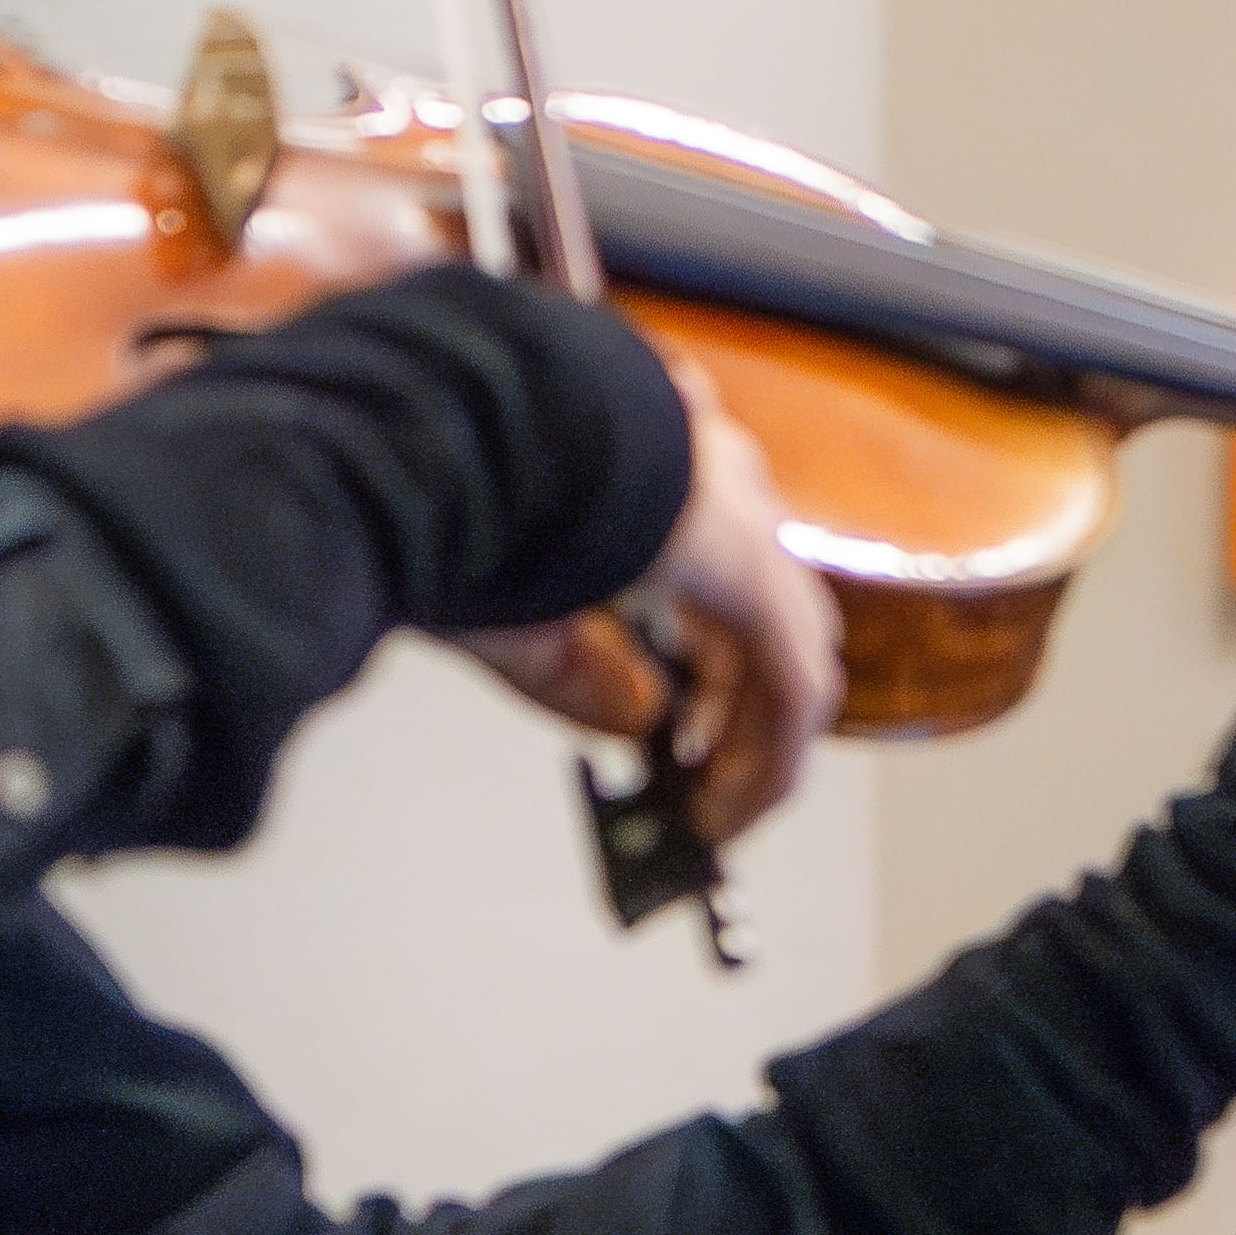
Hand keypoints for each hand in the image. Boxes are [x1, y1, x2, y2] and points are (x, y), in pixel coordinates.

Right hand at [456, 355, 843, 843]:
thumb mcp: (502, 599)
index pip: (711, 569)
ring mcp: (743, 521)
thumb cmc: (446, 485)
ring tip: (714, 811)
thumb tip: (639, 716)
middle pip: (758, 616)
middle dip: (730, 703)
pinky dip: (767, 760)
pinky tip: (730, 813)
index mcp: (654, 463)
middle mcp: (713, 481)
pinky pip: (791, 688)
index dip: (699, 654)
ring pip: (784, 654)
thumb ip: (572, 667)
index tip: (670, 715)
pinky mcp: (753, 572)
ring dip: (752, 743)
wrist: (444, 421)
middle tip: (693, 770)